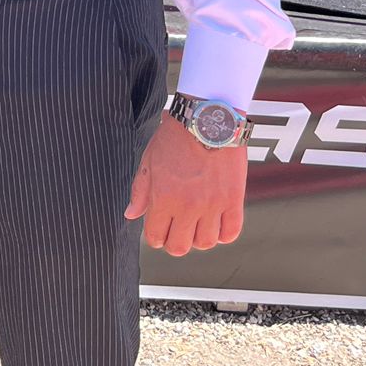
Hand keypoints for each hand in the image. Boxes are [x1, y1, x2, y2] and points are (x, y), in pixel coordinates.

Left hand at [125, 113, 246, 255]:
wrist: (207, 118)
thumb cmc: (176, 137)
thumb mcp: (149, 161)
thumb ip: (140, 191)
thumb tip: (131, 214)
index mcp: (163, 198)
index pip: (155, 237)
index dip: (155, 236)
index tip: (159, 229)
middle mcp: (188, 206)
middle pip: (180, 248)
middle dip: (175, 241)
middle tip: (177, 229)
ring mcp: (213, 205)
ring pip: (206, 243)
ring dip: (199, 237)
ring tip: (198, 223)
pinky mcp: (234, 199)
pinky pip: (231, 233)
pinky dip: (224, 234)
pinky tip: (217, 223)